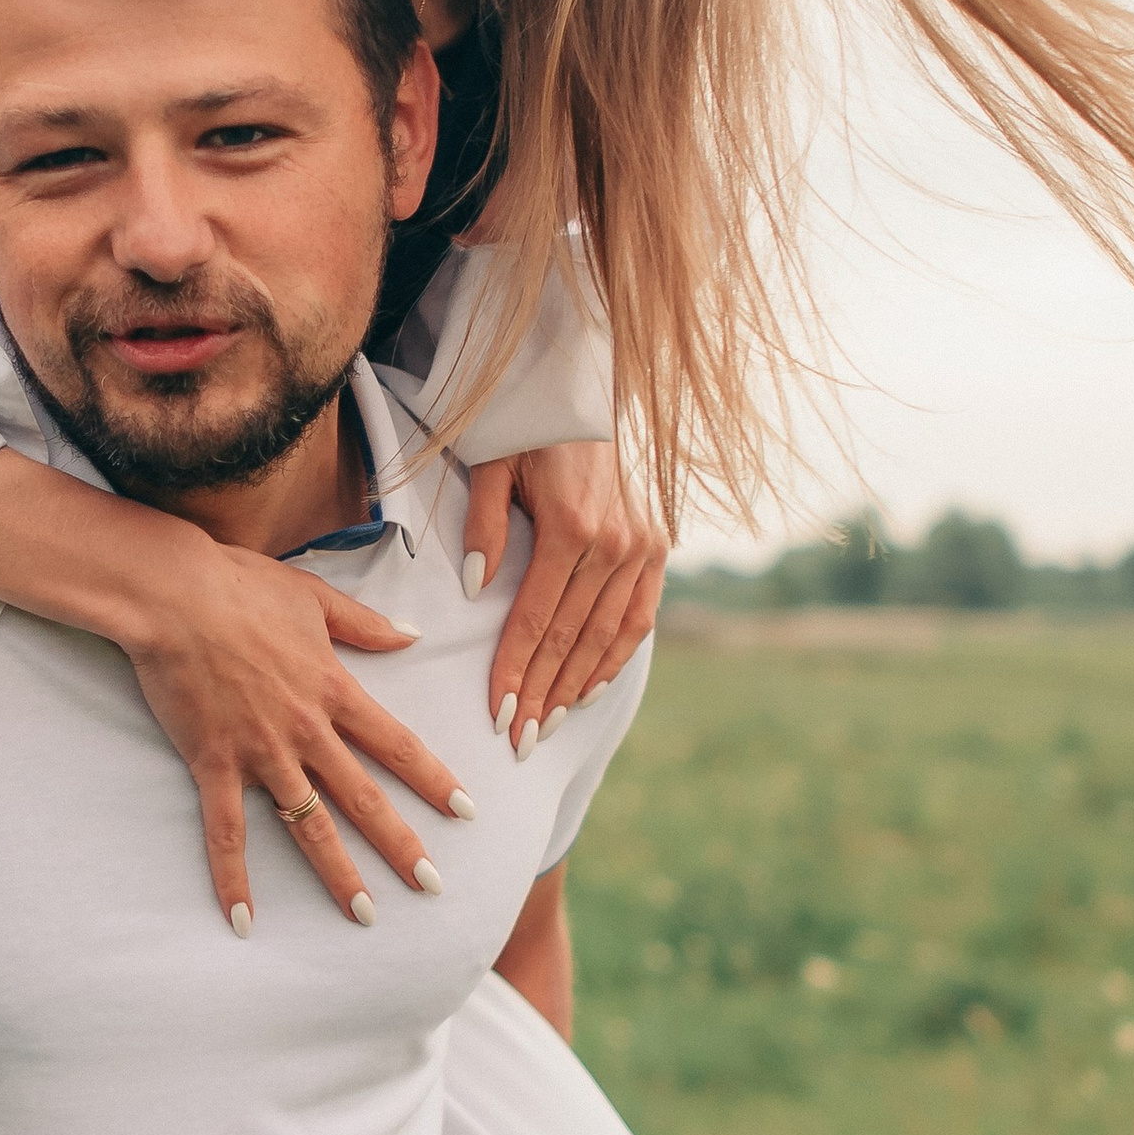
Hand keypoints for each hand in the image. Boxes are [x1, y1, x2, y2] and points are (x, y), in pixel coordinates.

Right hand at [121, 531, 474, 934]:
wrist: (173, 595)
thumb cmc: (240, 586)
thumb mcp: (314, 597)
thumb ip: (365, 624)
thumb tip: (413, 634)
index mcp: (334, 689)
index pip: (397, 744)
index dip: (434, 779)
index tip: (465, 812)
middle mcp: (307, 731)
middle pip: (365, 798)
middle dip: (402, 845)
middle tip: (431, 886)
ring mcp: (261, 752)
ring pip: (309, 826)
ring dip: (338, 873)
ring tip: (363, 914)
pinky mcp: (215, 763)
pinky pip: (228, 832)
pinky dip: (234, 878)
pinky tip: (244, 919)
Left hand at [462, 441, 665, 751]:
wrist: (584, 395)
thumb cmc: (527, 431)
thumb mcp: (492, 466)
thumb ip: (483, 525)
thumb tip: (476, 586)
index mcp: (572, 527)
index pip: (536, 618)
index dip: (516, 670)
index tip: (499, 712)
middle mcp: (615, 543)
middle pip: (571, 638)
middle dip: (544, 693)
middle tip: (521, 738)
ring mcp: (642, 547)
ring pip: (607, 635)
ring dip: (578, 685)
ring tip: (552, 724)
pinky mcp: (657, 546)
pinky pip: (640, 616)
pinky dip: (616, 656)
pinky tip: (592, 688)